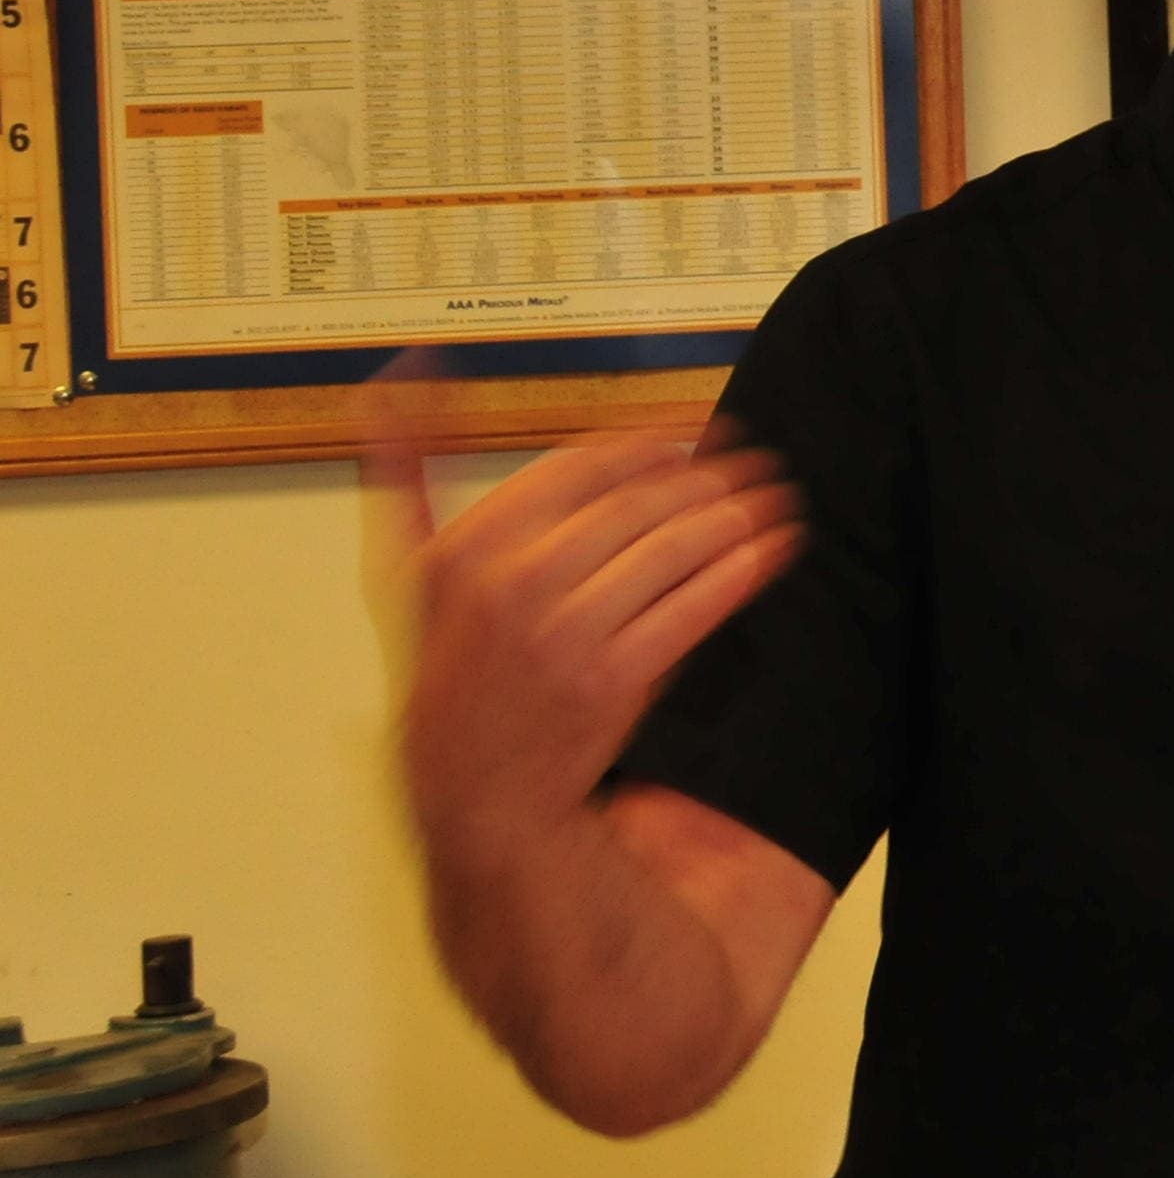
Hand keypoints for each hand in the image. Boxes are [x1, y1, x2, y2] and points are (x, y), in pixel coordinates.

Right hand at [367, 379, 802, 857]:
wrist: (477, 795)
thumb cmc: (452, 682)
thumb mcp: (412, 578)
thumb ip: (408, 473)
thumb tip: (397, 381)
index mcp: (464, 550)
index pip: (578, 466)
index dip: (645, 445)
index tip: (684, 436)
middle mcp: (512, 584)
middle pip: (636, 501)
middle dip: (705, 476)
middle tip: (748, 465)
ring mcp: (564, 633)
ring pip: (672, 546)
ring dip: (735, 515)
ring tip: (772, 499)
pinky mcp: (614, 678)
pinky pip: (694, 605)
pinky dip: (741, 570)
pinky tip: (771, 550)